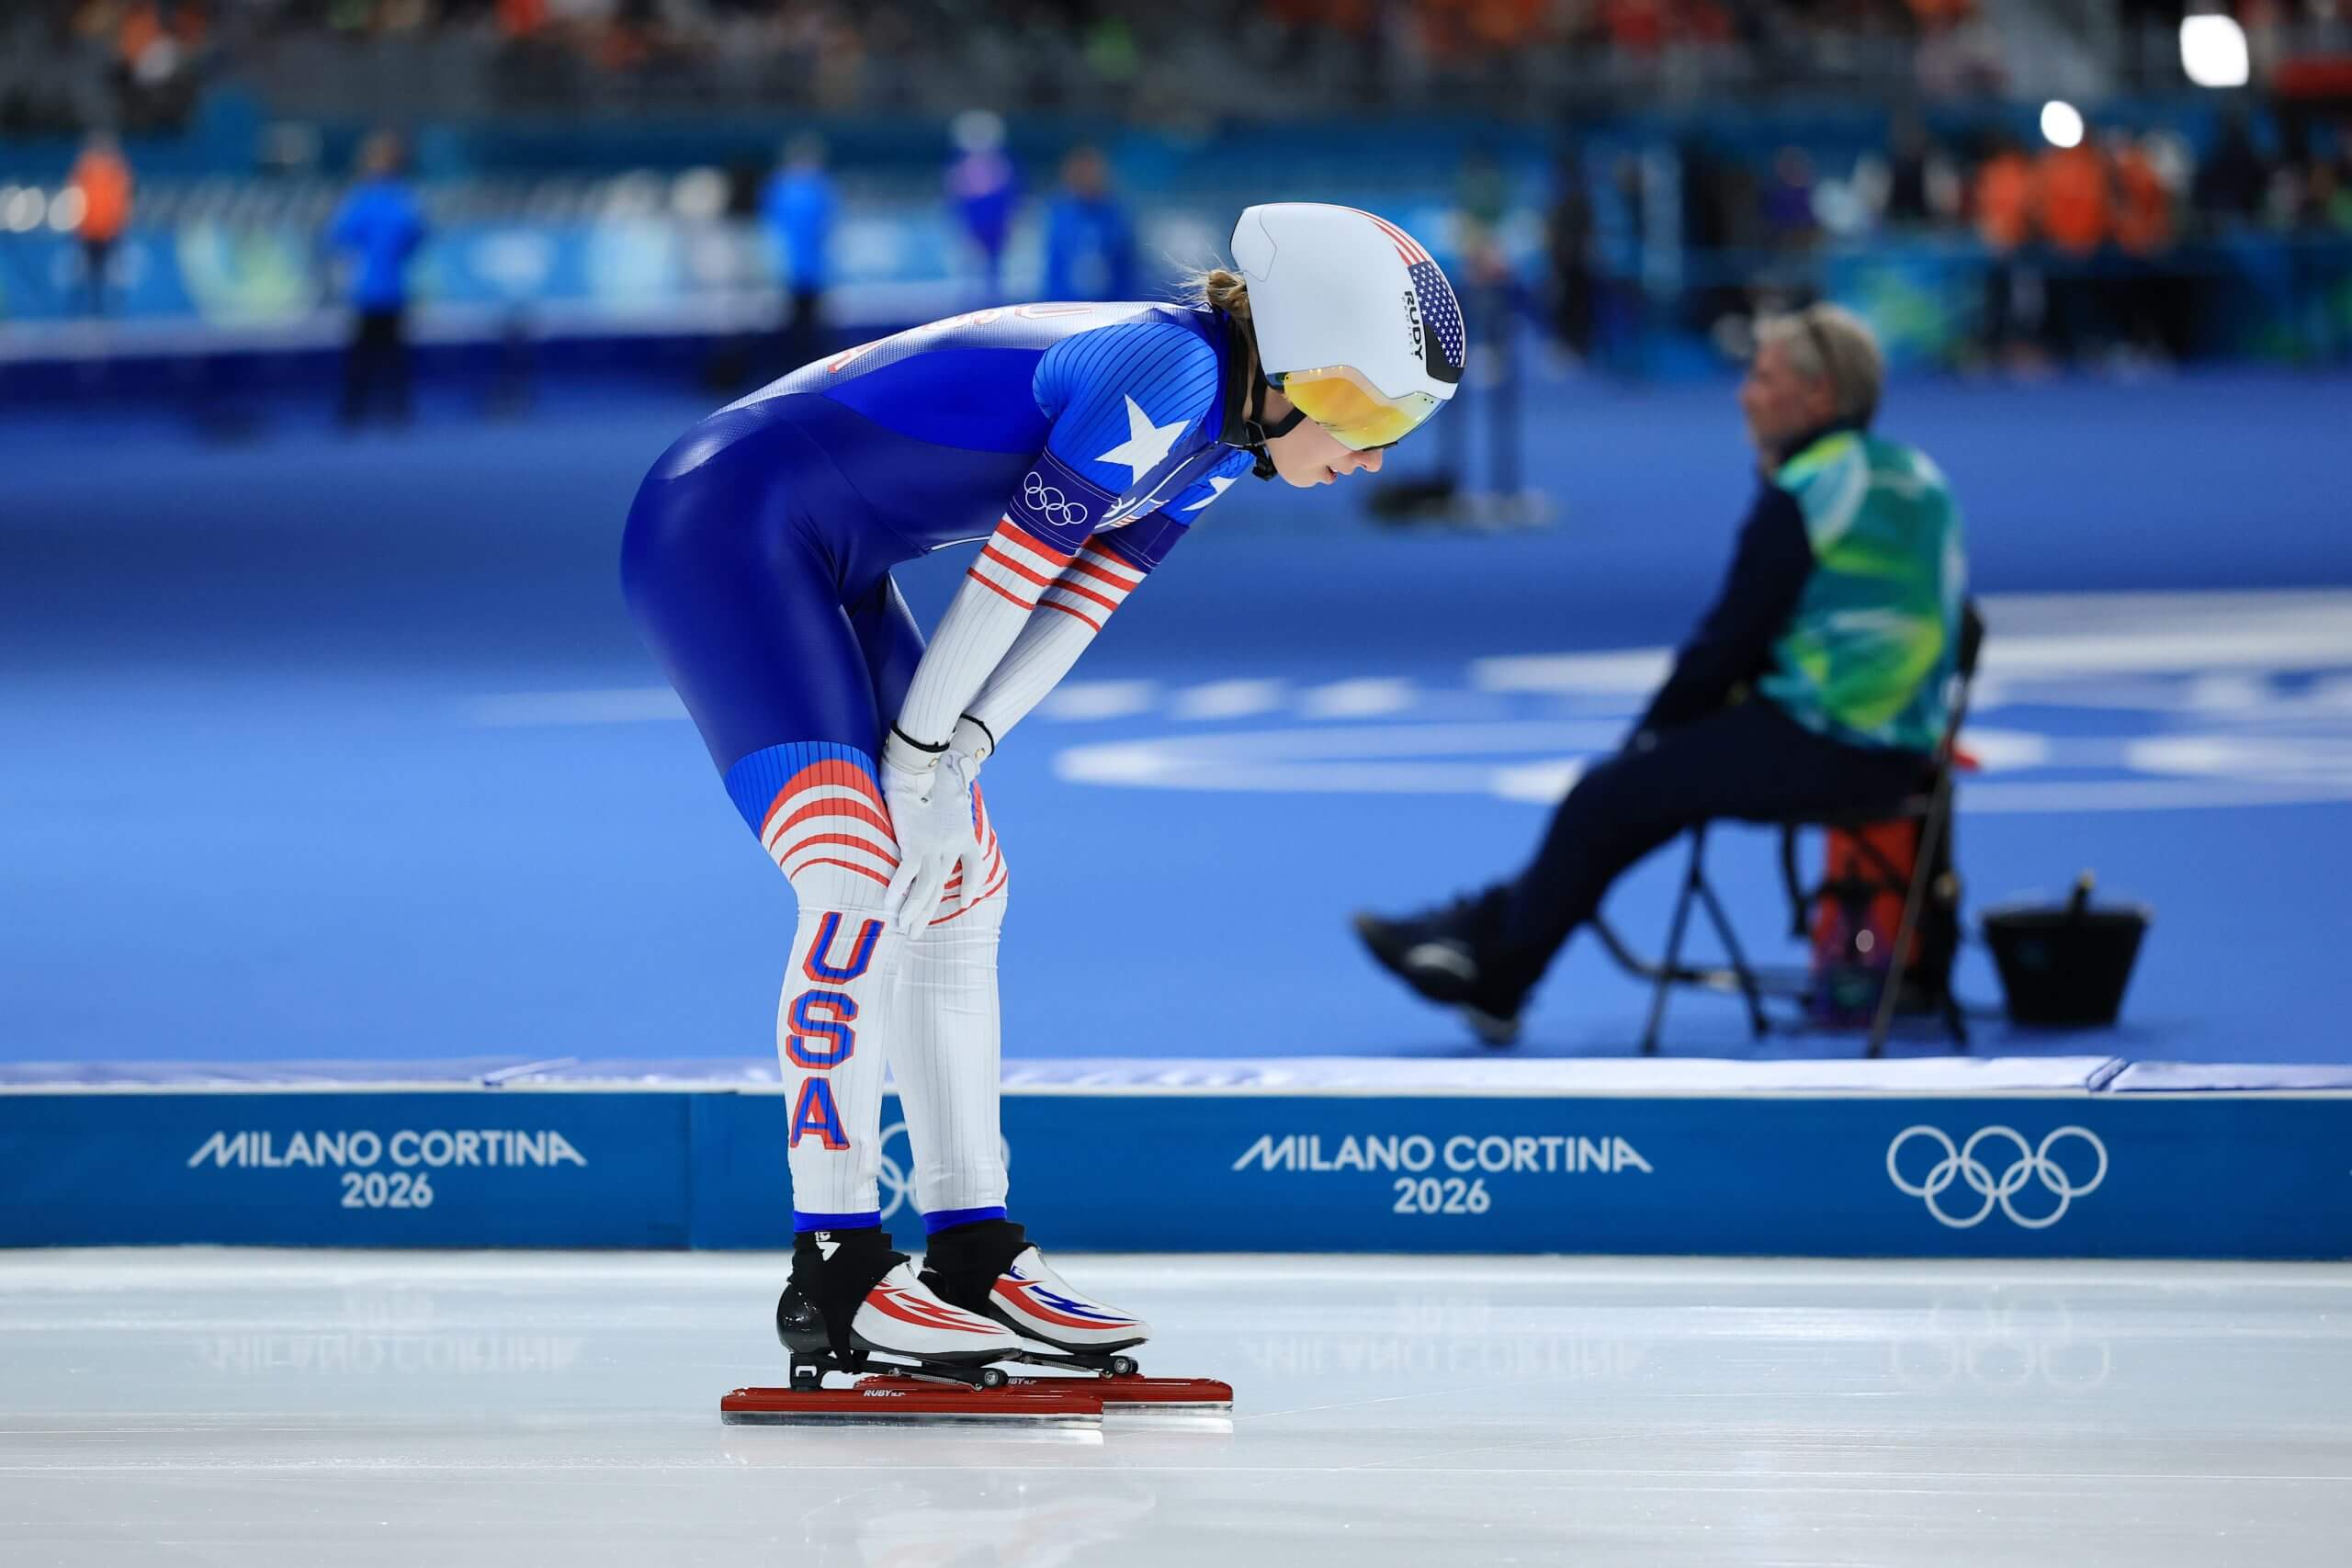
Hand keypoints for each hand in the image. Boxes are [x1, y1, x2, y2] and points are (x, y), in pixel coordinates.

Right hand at [880, 734, 982, 933]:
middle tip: (915, 933)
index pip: (975, 867)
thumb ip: (949, 822)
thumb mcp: (952, 805)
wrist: (924, 766)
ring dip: (914, 909)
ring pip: (927, 886)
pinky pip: (907, 872)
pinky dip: (898, 888)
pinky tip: (888, 902)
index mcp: (966, 835)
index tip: (964, 902)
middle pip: (941, 886)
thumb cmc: (933, 782)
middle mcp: (953, 844)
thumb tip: (940, 830)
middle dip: (927, 912)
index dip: (971, 886)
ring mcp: (935, 845)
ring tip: (903, 926)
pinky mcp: (915, 840)